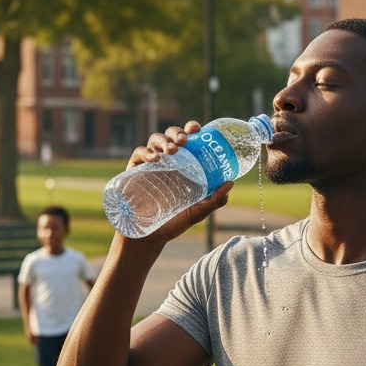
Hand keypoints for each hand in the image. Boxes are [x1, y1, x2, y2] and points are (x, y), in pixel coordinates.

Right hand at [120, 122, 232, 243]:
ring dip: (163, 140)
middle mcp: (167, 162)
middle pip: (170, 136)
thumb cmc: (173, 223)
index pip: (187, 140)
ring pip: (154, 140)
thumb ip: (214, 200)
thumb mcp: (197, 212)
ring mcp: (149, 165)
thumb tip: (231, 183)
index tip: (196, 128)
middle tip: (184, 141)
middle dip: (177, 133)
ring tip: (172, 150)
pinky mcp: (134, 171)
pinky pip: (138, 154)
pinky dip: (146, 152)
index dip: (190, 129)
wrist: (149, 238)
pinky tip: (155, 159)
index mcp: (183, 165)